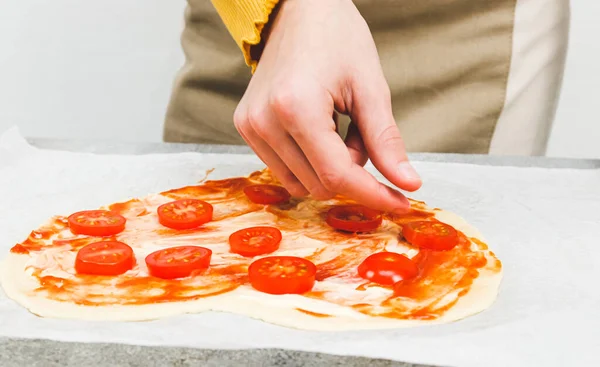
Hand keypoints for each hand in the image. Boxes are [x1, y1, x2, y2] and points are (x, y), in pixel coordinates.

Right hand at [233, 0, 421, 212]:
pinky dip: (310, 162)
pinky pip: (285, 170)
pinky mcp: (245, 128)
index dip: (373, 194)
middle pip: (320, 184)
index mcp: (296, 108)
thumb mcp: (370, 87)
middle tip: (360, 132)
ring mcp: (251, 127)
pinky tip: (318, 130)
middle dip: (352, 171)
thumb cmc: (337, 37)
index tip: (400, 204)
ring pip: (302, 184)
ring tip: (337, 128)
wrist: (298, 11)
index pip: (338, 175)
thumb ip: (385, 141)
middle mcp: (264, 122)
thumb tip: (407, 185)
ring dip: (329, 168)